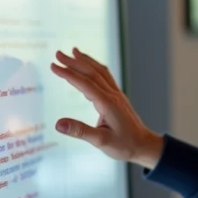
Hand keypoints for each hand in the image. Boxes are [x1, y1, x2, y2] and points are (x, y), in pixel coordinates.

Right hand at [50, 48, 163, 167]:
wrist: (144, 145)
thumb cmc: (124, 145)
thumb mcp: (101, 141)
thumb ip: (80, 131)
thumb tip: (58, 124)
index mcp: (107, 103)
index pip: (84, 83)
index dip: (68, 73)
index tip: (53, 66)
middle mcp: (112, 95)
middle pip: (91, 72)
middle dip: (74, 62)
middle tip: (57, 54)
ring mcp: (116, 94)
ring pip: (100, 71)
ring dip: (86, 61)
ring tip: (73, 52)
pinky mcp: (118, 97)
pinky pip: (106, 76)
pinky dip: (95, 67)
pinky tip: (89, 67)